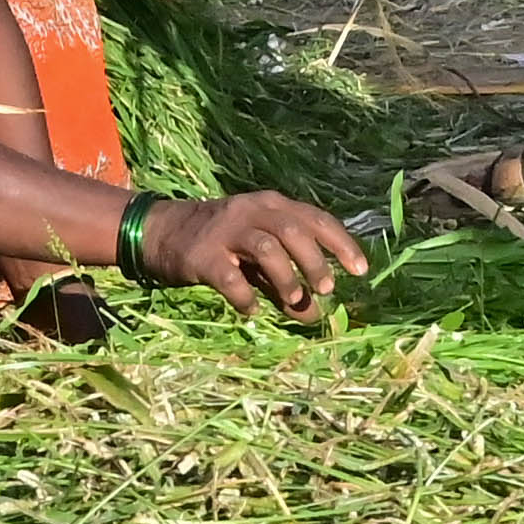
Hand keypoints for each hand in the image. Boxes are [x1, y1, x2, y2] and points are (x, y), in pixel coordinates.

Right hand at [134, 189, 368, 319]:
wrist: (163, 232)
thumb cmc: (222, 244)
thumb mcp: (258, 260)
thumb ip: (288, 284)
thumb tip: (317, 317)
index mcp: (272, 206)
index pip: (315, 218)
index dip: (341, 243)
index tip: (360, 270)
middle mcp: (251, 211)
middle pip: (293, 231)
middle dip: (315, 261)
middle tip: (326, 289)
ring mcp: (226, 231)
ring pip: (266, 248)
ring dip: (286, 278)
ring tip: (294, 300)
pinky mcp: (203, 256)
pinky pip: (230, 278)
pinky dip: (245, 297)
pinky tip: (252, 309)